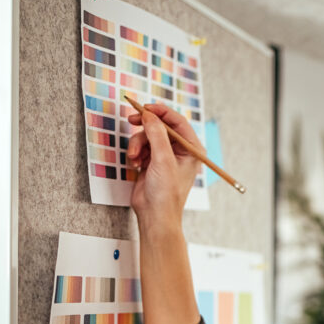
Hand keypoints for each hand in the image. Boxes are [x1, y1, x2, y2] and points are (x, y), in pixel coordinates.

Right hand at [126, 103, 202, 232]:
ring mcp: (165, 156)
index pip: (177, 121)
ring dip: (138, 144)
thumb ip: (157, 134)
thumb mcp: (163, 160)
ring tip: (135, 157)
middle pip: (161, 126)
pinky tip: (135, 164)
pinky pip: (141, 147)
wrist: (154, 215)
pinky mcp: (152, 162)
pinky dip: (135, 152)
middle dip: (145, 126)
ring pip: (147, 136)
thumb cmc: (166, 193)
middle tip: (132, 120)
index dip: (161, 112)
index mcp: (191, 149)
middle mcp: (180, 151)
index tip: (145, 108)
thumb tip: (150, 115)